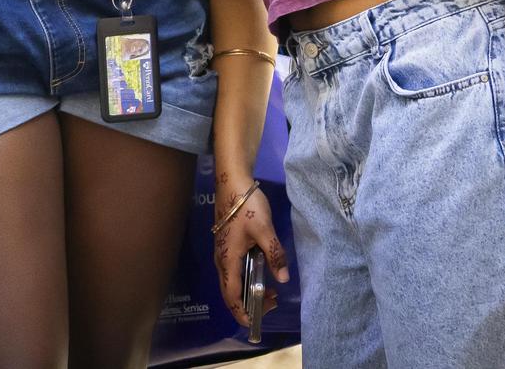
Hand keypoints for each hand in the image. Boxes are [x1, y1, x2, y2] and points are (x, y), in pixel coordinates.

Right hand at [212, 179, 288, 327]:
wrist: (232, 182)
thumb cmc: (246, 205)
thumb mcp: (264, 229)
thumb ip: (274, 254)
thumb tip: (283, 279)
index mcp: (228, 259)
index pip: (231, 295)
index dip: (241, 312)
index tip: (255, 322)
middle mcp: (222, 260)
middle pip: (230, 292)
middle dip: (248, 304)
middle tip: (272, 303)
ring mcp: (223, 252)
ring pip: (232, 282)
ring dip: (249, 292)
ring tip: (271, 292)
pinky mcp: (227, 245)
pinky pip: (234, 272)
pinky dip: (247, 280)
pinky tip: (262, 274)